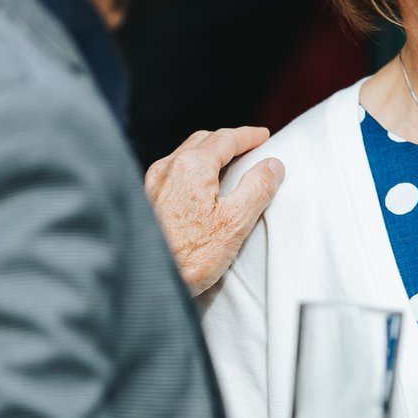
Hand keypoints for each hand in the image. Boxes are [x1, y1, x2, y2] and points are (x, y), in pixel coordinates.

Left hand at [144, 126, 281, 293]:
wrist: (144, 282)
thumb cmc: (188, 257)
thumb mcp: (235, 223)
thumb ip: (257, 189)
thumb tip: (272, 166)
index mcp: (192, 166)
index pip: (225, 139)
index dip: (247, 136)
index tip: (262, 136)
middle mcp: (167, 168)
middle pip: (202, 141)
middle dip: (227, 141)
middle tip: (247, 147)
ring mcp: (152, 184)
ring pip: (184, 155)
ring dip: (208, 154)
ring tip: (226, 165)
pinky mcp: (145, 201)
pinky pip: (172, 173)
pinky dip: (192, 169)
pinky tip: (198, 187)